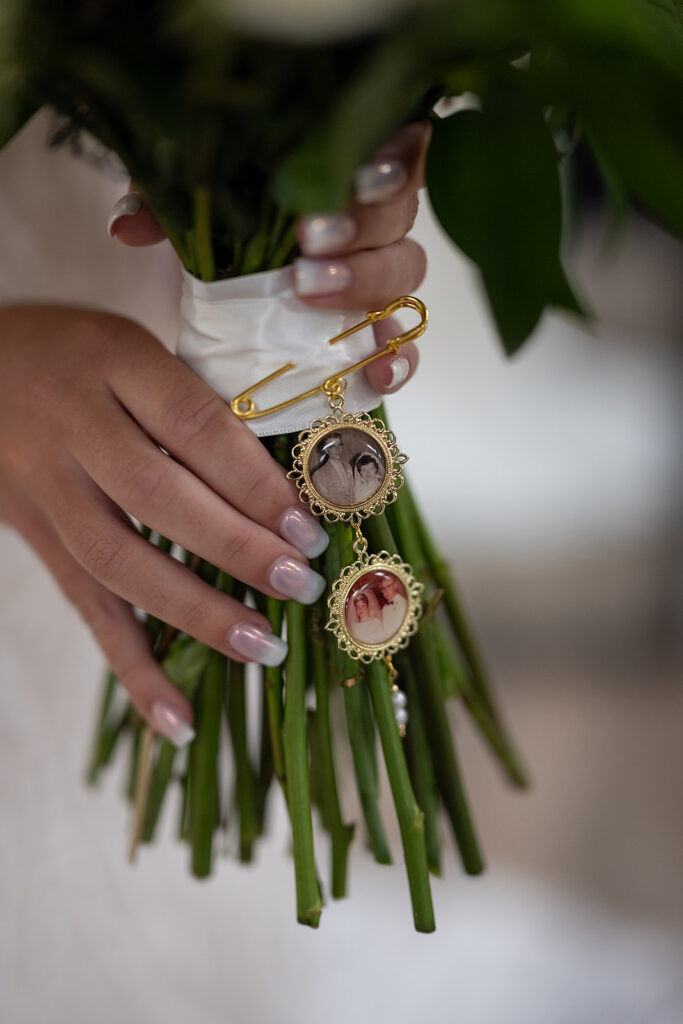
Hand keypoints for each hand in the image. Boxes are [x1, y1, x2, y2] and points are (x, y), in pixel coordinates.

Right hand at [0, 307, 333, 743]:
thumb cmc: (75, 353)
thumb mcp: (134, 346)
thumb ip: (196, 403)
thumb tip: (288, 484)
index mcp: (112, 360)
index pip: (193, 426)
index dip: (253, 481)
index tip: (307, 526)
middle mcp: (73, 424)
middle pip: (157, 498)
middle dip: (234, 548)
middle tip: (298, 585)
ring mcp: (46, 488)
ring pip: (118, 561)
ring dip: (194, 613)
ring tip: (261, 645)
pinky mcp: (35, 538)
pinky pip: (83, 608)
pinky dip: (132, 669)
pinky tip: (176, 719)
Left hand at [109, 121, 430, 392]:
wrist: (227, 289)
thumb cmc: (226, 228)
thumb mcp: (191, 199)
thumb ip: (164, 197)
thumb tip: (128, 226)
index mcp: (344, 170)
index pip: (390, 146)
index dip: (374, 163)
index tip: (322, 185)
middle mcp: (374, 220)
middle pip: (397, 214)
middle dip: (355, 226)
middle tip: (306, 242)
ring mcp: (381, 279)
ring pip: (404, 275)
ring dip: (365, 284)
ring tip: (309, 293)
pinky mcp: (376, 335)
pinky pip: (405, 347)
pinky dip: (398, 360)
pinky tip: (378, 371)